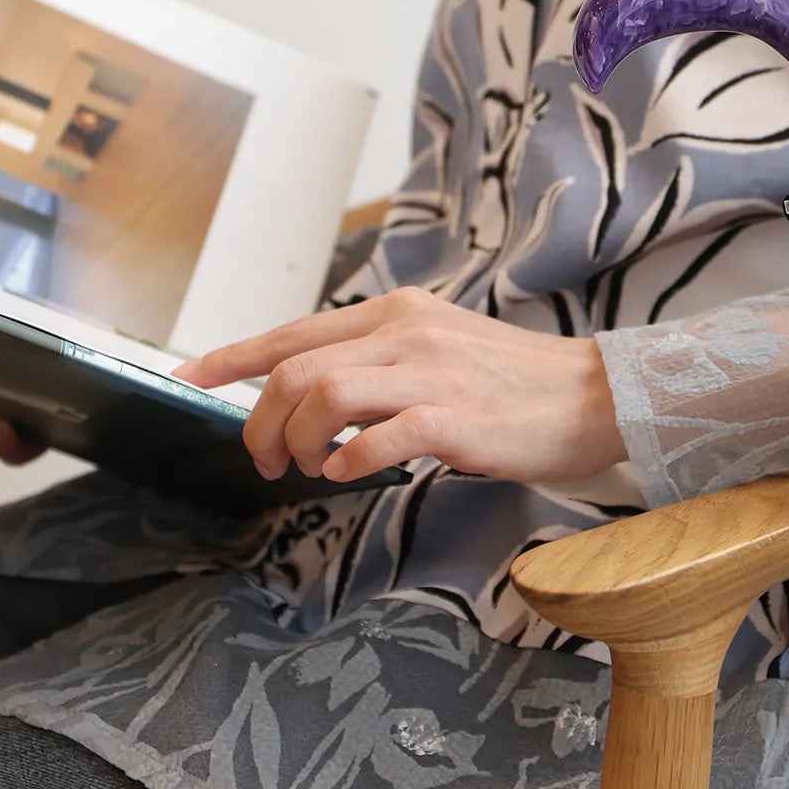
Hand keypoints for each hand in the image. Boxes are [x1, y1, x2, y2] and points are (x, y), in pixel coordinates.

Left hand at [172, 287, 626, 484]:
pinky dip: (348, 462)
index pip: (295, 332)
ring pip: (323, 396)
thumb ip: (379, 365)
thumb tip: (311, 396)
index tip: (190, 380)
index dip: (232, 359)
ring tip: (307, 468)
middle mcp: (408, 332)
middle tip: (262, 459)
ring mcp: (432, 373)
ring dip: (296, 442)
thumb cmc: (517, 384)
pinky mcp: (458, 418)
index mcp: (398, 313)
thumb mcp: (439, 351)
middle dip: (258, 421)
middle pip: (294, 370)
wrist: (598, 395)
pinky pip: (377, 439)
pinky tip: (350, 475)